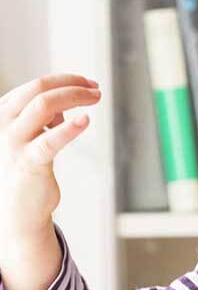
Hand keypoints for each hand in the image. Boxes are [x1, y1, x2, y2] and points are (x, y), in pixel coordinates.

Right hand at [0, 74, 100, 241]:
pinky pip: (50, 140)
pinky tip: (85, 121)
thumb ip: (42, 121)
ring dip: (74, 97)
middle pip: (38, 90)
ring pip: (43, 105)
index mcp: (3, 114)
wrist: (17, 209)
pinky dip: (69, 128)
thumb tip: (63, 110)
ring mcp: (13, 142)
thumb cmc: (26, 171)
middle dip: (70, 84)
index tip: (86, 83)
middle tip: (95, 88)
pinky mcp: (29, 162)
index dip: (63, 80)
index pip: (33, 86)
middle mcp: (3, 123)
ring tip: (96, 98)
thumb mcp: (30, 138)